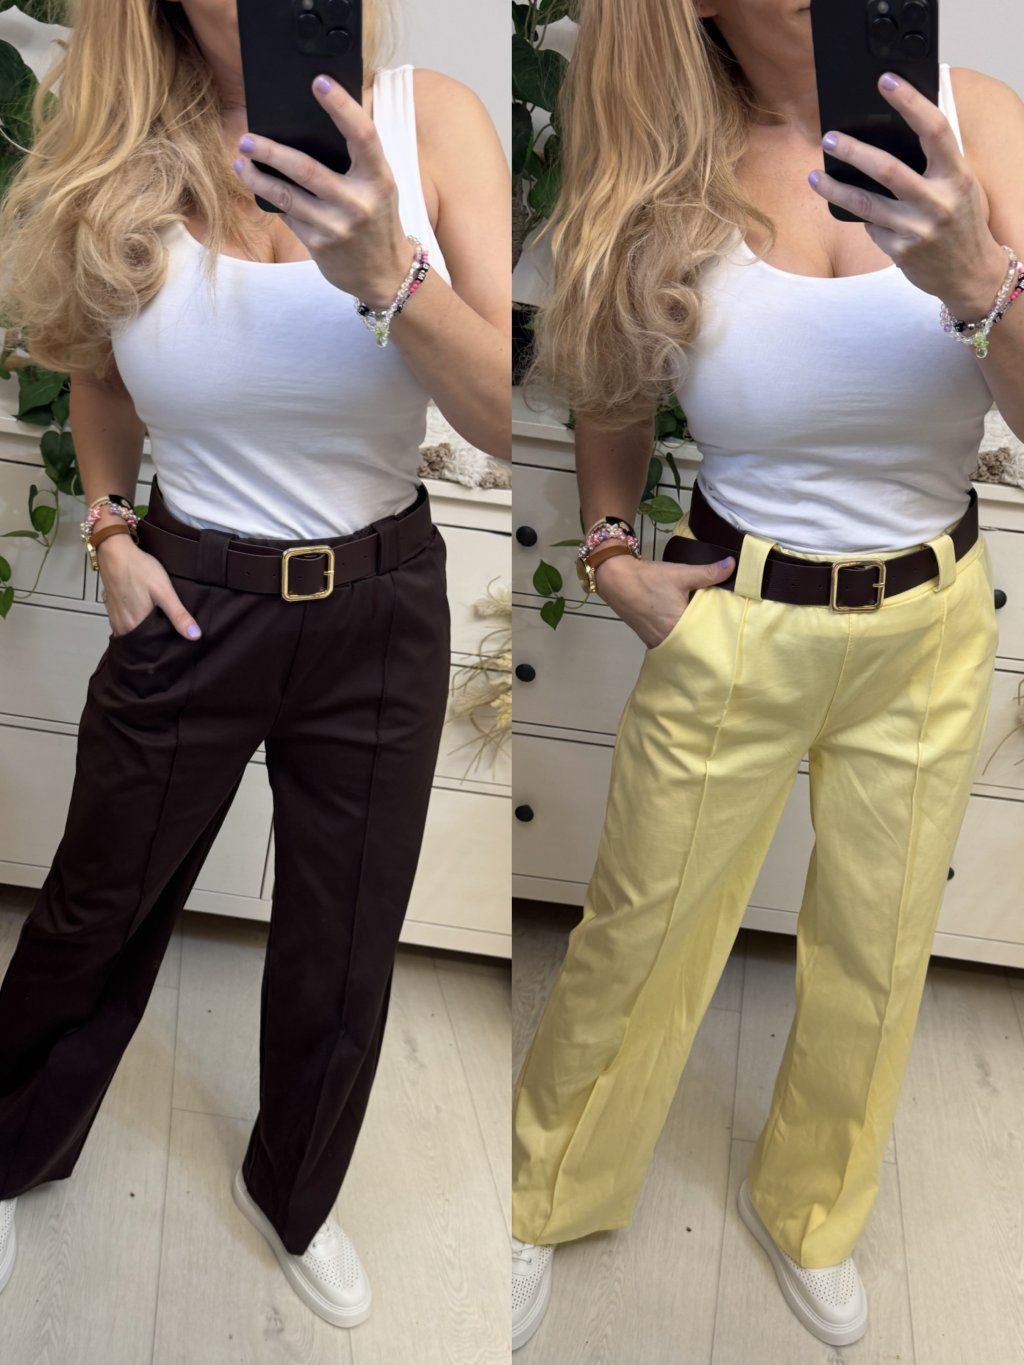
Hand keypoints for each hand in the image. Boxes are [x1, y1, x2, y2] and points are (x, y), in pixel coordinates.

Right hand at [98, 535, 201, 640]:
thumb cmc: (139, 569)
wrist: (115, 550)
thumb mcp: (164, 591)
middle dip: (157, 641)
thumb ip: (178, 615)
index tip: (179, 643)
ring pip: (135, 635)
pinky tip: (147, 618)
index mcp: (136, 625)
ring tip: (162, 627)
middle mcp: (123, 627)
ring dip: (147, 633)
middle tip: (173, 635)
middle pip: (144, 642)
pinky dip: (137, 625)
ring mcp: (116, 619)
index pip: (154, 646)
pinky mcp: (112, 611)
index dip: (167, 645)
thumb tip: (195, 636)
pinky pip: (127, 626)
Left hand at [231, 74, 416, 305]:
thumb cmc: (378, 219)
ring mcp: (337, 226)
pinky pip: (288, 216)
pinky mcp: (320, 245)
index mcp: (379, 179)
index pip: (362, 135)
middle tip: (247, 137)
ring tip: (240, 161)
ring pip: (287, 196)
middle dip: (271, 151)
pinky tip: (257, 185)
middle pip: (306, 169)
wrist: (385, 275)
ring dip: (258, 177)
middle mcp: (359, 203)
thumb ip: (357, 158)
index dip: (342, 106)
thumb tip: (313, 121)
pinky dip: (271, 199)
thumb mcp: (379, 186)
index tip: (319, 82)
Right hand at [594, 553, 734, 649]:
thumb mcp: (681, 573)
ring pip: (682, 644)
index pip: (707, 634)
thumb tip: (733, 565)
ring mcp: (657, 642)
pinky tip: (686, 628)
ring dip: (692, 637)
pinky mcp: (649, 640)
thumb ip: (708, 572)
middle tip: (723, 627)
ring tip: (708, 628)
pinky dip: (679, 638)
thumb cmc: (649, 578)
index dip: (719, 630)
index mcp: (679, 627)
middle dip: (707, 635)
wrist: (616, 579)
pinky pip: (670, 643)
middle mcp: (668, 640)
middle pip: (695, 642)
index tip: (731, 625)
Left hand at [809, 70, 1008, 318]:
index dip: (910, 102)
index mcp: (957, 176)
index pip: (934, 129)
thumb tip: (890, 133)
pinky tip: (855, 209)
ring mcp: (917, 229)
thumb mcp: (959, 185)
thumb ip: (934, 162)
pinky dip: (863, 216)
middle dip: (854, 151)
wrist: (970, 273)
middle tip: (829, 137)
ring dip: (835, 189)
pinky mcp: (901, 252)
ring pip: (866, 204)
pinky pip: (871, 227)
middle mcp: (938, 202)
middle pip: (887, 169)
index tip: (886, 81)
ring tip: (816, 175)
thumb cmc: (962, 220)